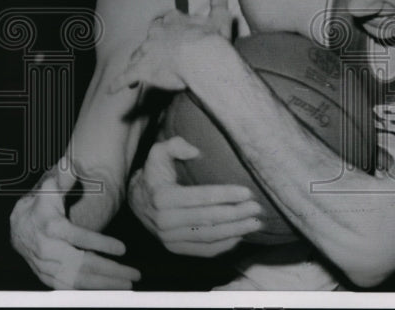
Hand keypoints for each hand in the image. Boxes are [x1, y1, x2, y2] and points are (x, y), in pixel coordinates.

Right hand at [10, 170, 140, 288]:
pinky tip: (107, 290)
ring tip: (127, 284)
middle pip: (82, 264)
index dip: (101, 244)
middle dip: (110, 271)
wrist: (16, 227)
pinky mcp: (46, 276)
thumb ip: (62, 179)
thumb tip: (69, 166)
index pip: (79, 237)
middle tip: (134, 274)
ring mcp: (46, 266)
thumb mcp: (50, 189)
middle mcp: (48, 249)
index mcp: (52, 226)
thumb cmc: (41, 204)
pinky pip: (67, 288)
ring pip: (76, 280)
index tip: (123, 248)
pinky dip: (87, 291)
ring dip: (103, 285)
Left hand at [110, 0, 232, 93]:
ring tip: (138, 66)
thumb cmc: (212, 40)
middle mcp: (156, 32)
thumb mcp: (220, 17)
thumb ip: (219, 1)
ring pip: (137, 54)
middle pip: (150, 35)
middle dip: (153, 41)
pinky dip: (118, 83)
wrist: (203, 59)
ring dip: (137, 59)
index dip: (172, 27)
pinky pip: (125, 77)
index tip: (178, 32)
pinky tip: (111, 89)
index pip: (168, 19)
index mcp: (173, 19)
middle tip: (159, 50)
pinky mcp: (141, 69)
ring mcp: (147, 51)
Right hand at [128, 136, 262, 256]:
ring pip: (208, 236)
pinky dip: (223, 245)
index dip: (226, 195)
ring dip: (235, 231)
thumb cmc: (155, 174)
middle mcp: (164, 221)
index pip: (201, 197)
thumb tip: (195, 151)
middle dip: (236, 214)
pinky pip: (202, 250)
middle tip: (257, 207)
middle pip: (208, 218)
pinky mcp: (174, 248)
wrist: (137, 201)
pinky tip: (240, 236)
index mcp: (163, 197)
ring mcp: (169, 238)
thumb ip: (175, 145)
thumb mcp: (158, 152)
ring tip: (256, 223)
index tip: (247, 192)